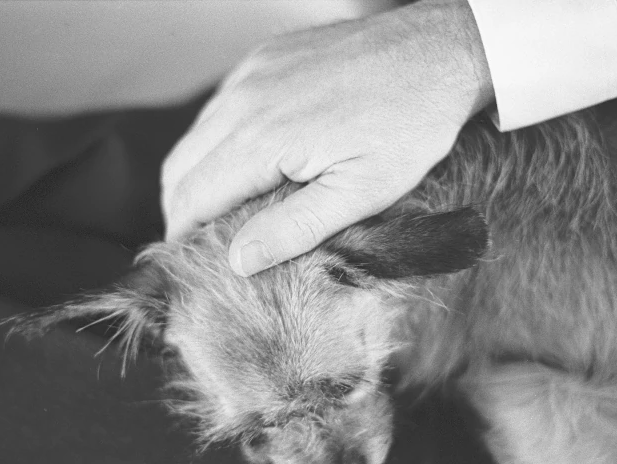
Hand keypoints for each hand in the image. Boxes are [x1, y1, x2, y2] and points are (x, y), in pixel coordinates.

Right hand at [161, 0, 492, 275]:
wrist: (438, 50)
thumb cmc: (409, 123)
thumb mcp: (361, 191)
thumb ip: (294, 227)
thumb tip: (238, 259)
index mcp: (260, 138)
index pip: (191, 196)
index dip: (183, 234)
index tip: (191, 260)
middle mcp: (243, 98)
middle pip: (179, 166)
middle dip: (182, 209)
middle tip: (203, 240)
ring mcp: (252, 72)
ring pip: (195, 135)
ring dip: (200, 175)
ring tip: (227, 207)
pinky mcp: (265, 58)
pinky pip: (221, 106)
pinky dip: (220, 140)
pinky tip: (251, 160)